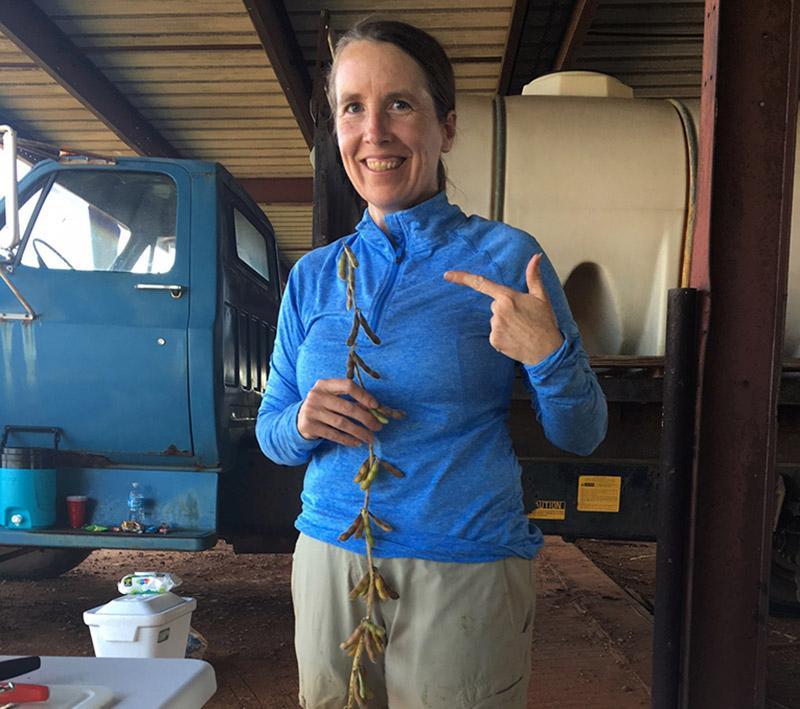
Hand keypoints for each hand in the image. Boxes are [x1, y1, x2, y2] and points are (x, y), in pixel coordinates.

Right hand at [297, 378, 382, 446]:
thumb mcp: (334, 398)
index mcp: (324, 384)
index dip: (364, 396)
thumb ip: (352, 401)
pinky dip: (347, 439)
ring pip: (342, 423)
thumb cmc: (324, 406)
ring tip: (371, 438)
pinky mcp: (309, 426)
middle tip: (378, 427)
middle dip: (366, 418)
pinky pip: (333, 434)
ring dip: (359, 432)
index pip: (348, 386)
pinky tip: (357, 442)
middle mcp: (317, 395)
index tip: (376, 406)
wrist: (300, 418)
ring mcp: (311, 411)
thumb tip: (377, 410)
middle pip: (347, 407)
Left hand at [444, 253, 563, 364]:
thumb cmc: (545, 322)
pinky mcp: (494, 340)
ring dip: (505, 323)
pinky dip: (503, 336)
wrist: (547, 350)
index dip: (462, 278)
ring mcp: (495, 326)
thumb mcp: (541, 297)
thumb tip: (535, 257)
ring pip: (495, 320)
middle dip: (505, 309)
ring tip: (521, 329)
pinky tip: (515, 338)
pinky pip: (494, 334)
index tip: (447, 275)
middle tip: (523, 318)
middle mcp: (498, 310)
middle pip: (494, 305)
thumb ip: (533, 275)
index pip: (481, 283)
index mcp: (508, 297)